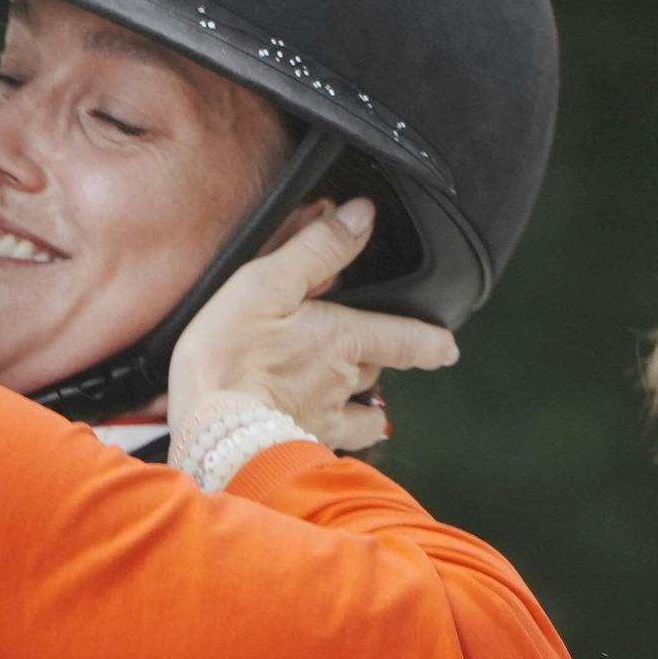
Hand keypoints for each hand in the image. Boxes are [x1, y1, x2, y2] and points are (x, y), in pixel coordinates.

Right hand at [167, 198, 458, 457]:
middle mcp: (346, 380)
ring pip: (362, 405)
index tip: (446, 347)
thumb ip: (317, 248)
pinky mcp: (302, 443)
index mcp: (346, 338)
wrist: (211, 429)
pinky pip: (338, 439)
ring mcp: (328, 417)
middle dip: (372, 354)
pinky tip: (328, 426)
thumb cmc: (232, 353)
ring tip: (344, 386)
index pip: (408, 340)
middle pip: (375, 365)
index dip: (431, 342)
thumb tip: (362, 215)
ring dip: (358, 395)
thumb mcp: (268, 283)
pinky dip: (341, 431)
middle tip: (356, 344)